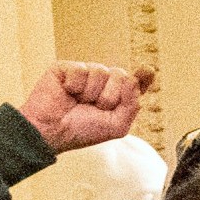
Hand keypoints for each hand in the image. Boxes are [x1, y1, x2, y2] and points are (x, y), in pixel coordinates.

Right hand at [20, 62, 155, 153]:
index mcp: (115, 96)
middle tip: (94, 108)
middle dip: (110, 96)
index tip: (147, 70)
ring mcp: (85, 73)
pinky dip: (75, 86)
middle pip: (121, 75)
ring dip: (91, 93)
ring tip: (78, 102)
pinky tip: (67, 92)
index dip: (142, 77)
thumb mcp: (116, 126)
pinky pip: (82, 69)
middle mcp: (102, 82)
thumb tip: (134, 79)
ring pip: (101, 72)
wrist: (52, 131)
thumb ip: (132, 106)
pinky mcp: (68, 68)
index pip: (133, 83)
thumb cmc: (82, 131)